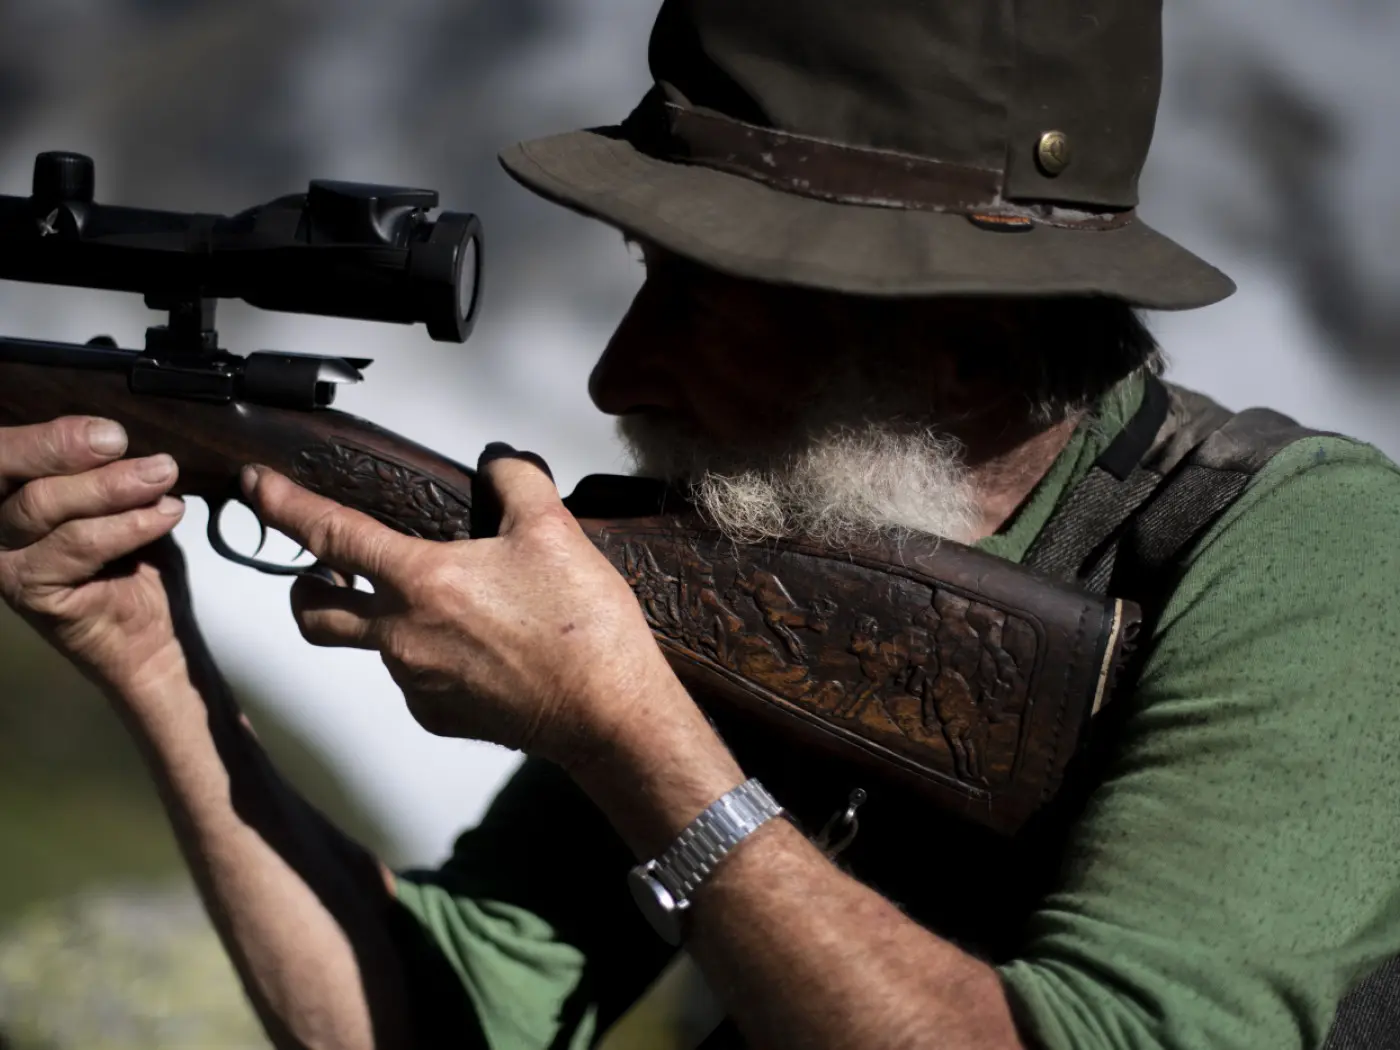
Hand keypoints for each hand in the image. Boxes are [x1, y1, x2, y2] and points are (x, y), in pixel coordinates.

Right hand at [0, 417, 190, 694]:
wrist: (144, 636)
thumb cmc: (130, 560)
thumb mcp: (119, 501)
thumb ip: (106, 467)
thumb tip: (118, 431)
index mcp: (8, 490)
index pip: (6, 450)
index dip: (47, 435)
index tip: (109, 430)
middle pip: (7, 469)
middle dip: (63, 447)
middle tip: (120, 441)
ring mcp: (3, 558)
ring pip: (42, 505)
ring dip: (110, 486)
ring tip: (163, 475)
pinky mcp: (27, 590)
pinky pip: (76, 545)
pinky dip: (127, 526)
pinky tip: (165, 515)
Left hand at [241, 447, 688, 767]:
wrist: (610, 714)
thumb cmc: (582, 627)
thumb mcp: (556, 530)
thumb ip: (516, 483)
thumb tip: (499, 465)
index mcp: (423, 580)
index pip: (330, 535)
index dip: (284, 506)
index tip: (256, 488)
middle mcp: (402, 636)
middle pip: (312, 613)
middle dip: (301, 586)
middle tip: (321, 569)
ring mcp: (416, 683)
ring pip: (373, 645)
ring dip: (385, 619)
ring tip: (444, 605)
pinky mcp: (438, 716)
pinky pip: (413, 680)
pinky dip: (427, 657)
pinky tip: (476, 648)